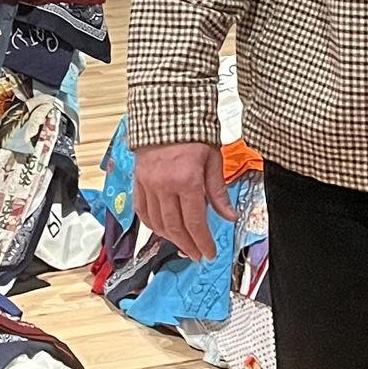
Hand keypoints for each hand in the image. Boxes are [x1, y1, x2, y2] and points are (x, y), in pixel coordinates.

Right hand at [131, 142, 233, 261]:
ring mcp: (148, 184)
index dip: (202, 242)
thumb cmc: (194, 134)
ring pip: (157, 223)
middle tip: (197, 255)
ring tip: (183, 246)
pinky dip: (152, 225)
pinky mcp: (138, 181)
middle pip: (175, 227)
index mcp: (187, 180)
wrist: (168, 113)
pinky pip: (142, 211)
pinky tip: (162, 231)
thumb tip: (230, 216)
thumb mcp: (213, 160)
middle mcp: (164, 185)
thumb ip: (219, 192)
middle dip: (188, 245)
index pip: (194, 222)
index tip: (209, 253)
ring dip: (171, 239)